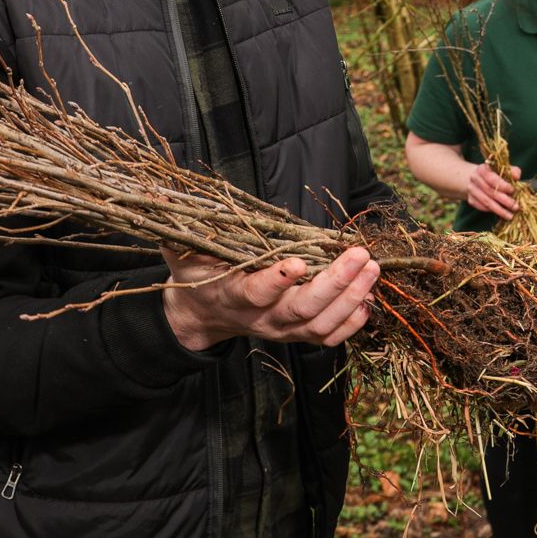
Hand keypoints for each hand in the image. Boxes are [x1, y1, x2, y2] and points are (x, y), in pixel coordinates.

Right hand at [163, 245, 381, 352]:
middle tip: (361, 256)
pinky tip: (369, 297)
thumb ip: (179, 231)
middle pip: (303, 309)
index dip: (278, 280)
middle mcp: (262, 317)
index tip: (300, 261)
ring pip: (322, 324)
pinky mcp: (298, 335)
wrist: (203, 315)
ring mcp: (283, 329)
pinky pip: (330, 337)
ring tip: (373, 269)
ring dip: (352, 298)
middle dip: (335, 284)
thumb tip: (163, 200)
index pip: (257, 292)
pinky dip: (353, 322)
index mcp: (233, 295)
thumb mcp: (181, 254)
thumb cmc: (197, 274)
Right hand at [465, 162, 521, 217]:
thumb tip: (517, 177)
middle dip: (504, 200)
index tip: (513, 190)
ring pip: (486, 202)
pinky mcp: (471, 200)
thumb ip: (512, 171)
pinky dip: (493, 211)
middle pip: (490, 191)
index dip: (502, 185)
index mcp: (482, 169)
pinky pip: (482, 207)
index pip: (491, 178)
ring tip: (511, 215)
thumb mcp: (503, 169)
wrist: (477, 178)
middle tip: (516, 207)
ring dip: (500, 210)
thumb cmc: (494, 173)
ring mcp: (471, 190)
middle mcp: (474, 178)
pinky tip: (502, 213)